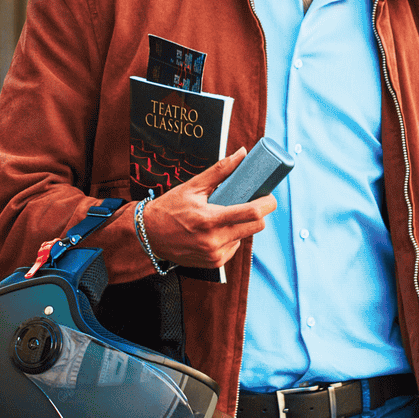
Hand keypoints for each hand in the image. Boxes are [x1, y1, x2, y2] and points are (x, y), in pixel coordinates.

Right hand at [137, 149, 276, 267]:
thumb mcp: (193, 186)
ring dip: (243, 225)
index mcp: (210, 219)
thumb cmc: (169, 208)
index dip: (267, 203)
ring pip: (245, 237)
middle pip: (256, 227)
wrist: (149, 235)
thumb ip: (220, 170)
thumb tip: (241, 154)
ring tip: (227, 215)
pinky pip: (234, 247)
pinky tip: (218, 230)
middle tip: (253, 202)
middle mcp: (214, 240)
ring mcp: (215, 254)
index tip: (269, 196)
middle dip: (259, 214)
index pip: (251, 214)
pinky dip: (232, 237)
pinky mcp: (214, 263)